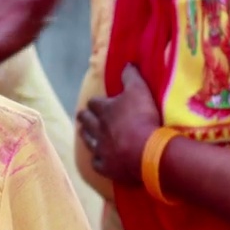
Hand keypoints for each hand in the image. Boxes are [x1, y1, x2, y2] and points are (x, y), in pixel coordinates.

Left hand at [77, 65, 161, 183]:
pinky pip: (97, 163)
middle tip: (81, 116)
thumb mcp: (139, 91)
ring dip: (86, 136)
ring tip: (83, 133)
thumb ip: (131, 77)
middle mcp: (98, 128)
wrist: (147, 151)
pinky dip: (98, 160)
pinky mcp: (105, 167)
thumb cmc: (143, 117)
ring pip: (88, 141)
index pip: (94, 103)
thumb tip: (127, 63)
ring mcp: (100, 148)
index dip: (95, 102)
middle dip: (84, 117)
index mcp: (104, 110)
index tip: (96, 103)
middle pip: (86, 121)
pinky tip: (99, 160)